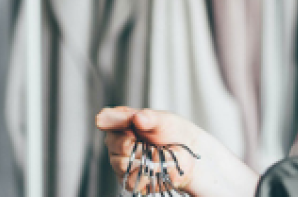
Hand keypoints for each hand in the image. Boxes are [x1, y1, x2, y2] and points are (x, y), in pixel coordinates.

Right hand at [96, 107, 257, 196]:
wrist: (190, 154)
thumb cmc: (175, 132)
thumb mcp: (164, 120)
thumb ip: (149, 118)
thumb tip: (137, 118)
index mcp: (122, 123)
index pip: (106, 119)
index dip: (116, 121)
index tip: (133, 122)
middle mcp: (119, 143)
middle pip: (113, 144)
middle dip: (131, 142)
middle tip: (147, 140)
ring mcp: (123, 162)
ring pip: (119, 163)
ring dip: (140, 158)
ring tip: (155, 153)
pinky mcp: (132, 179)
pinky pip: (129, 181)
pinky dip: (143, 175)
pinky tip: (153, 168)